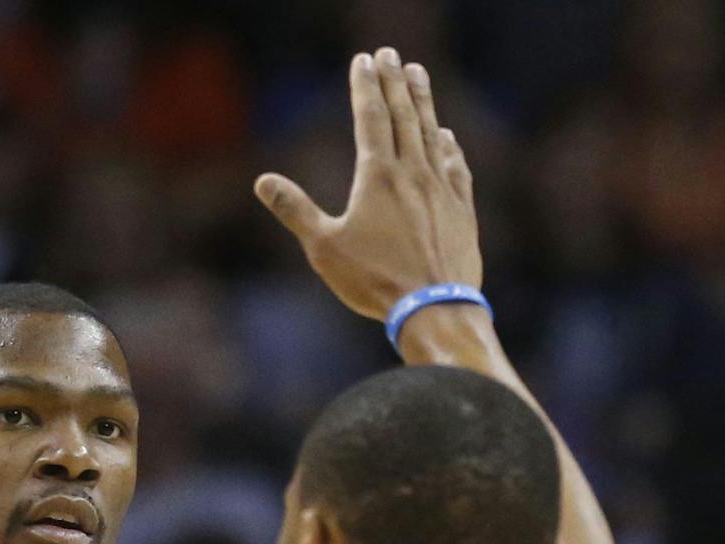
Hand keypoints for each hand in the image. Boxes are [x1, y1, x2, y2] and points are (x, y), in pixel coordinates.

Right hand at [255, 48, 479, 320]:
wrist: (436, 308)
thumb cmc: (374, 281)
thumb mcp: (324, 248)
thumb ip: (295, 210)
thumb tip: (262, 182)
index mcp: (378, 176)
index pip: (370, 118)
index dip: (365, 87)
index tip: (363, 61)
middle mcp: (413, 173)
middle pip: (404, 115)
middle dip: (394, 81)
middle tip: (390, 54)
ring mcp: (441, 189)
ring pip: (432, 133)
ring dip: (423, 100)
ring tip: (418, 74)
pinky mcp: (462, 210)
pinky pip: (455, 167)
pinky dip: (449, 146)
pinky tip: (446, 137)